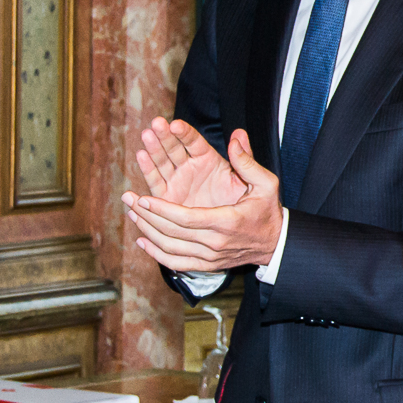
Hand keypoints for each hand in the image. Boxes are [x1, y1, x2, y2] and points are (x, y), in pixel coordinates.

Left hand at [122, 129, 283, 270]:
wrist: (274, 243)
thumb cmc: (268, 210)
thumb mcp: (266, 184)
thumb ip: (248, 162)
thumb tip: (235, 137)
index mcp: (227, 221)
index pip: (186, 218)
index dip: (161, 210)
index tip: (143, 198)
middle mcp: (215, 243)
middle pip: (172, 232)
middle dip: (147, 216)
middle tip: (128, 200)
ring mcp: (209, 257)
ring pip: (169, 247)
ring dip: (147, 231)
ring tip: (131, 214)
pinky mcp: (206, 265)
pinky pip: (175, 262)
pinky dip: (156, 253)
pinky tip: (142, 242)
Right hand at [134, 117, 245, 209]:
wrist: (244, 230)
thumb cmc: (252, 203)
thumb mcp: (256, 180)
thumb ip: (246, 159)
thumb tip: (240, 134)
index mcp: (209, 160)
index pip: (194, 142)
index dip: (185, 133)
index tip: (175, 125)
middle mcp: (190, 168)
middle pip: (174, 148)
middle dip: (164, 136)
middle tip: (156, 123)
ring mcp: (178, 182)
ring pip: (162, 162)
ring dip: (153, 149)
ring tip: (147, 135)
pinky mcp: (168, 198)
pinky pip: (156, 183)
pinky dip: (148, 170)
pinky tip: (141, 156)